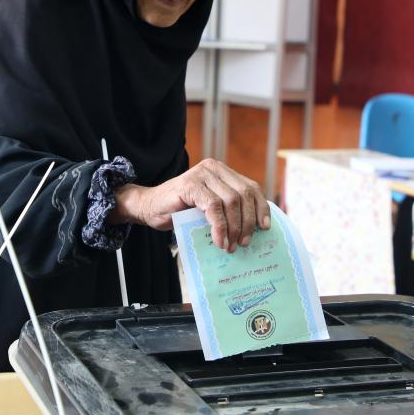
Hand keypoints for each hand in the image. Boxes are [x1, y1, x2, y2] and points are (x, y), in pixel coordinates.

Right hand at [111, 159, 268, 252]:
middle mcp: (213, 169)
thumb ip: (228, 210)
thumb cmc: (180, 211)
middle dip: (248, 222)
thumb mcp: (209, 208)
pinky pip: (214, 207)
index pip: (251, 187)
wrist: (148, 207)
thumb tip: (255, 229)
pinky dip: (219, 227)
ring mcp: (202, 174)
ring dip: (234, 227)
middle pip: (244, 194)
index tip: (265, 228)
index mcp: (222, 172)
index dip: (260, 208)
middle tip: (244, 243)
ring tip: (230, 246)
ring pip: (231, 201)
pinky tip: (219, 241)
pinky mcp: (191, 185)